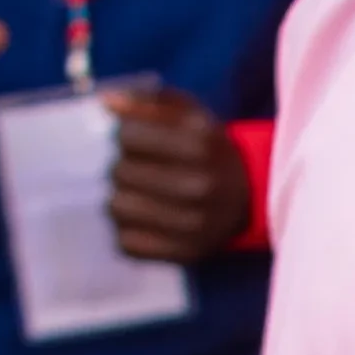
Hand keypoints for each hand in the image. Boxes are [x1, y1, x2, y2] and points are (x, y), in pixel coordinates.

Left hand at [105, 80, 254, 260]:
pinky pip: (127, 243)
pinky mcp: (184, 254)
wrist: (249, 197)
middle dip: (120, 167)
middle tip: (133, 169)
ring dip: (118, 198)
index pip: (127, 136)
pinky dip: (127, 231)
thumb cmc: (209, 149)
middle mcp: (199, 186)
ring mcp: (192, 225)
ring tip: (133, 194)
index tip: (132, 141)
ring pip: (117, 208)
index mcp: (201, 144)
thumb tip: (105, 102)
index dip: (122, 135)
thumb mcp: (191, 115)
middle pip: (119, 172)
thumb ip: (149, 101)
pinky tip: (141, 221)